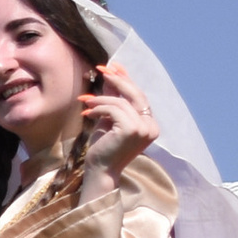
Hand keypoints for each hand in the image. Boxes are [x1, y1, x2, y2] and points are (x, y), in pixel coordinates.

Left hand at [78, 59, 159, 183]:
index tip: (114, 67)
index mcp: (150, 125)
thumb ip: (113, 99)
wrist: (99, 171)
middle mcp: (151, 127)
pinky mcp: (132, 130)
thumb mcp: (109, 119)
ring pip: (121, 102)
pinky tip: (87, 114)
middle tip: (102, 69)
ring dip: (101, 99)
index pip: (139, 97)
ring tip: (86, 102)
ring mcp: (144, 129)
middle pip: (136, 95)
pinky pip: (113, 109)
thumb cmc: (103, 148)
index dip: (127, 80)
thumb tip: (111, 75)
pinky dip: (98, 108)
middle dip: (118, 80)